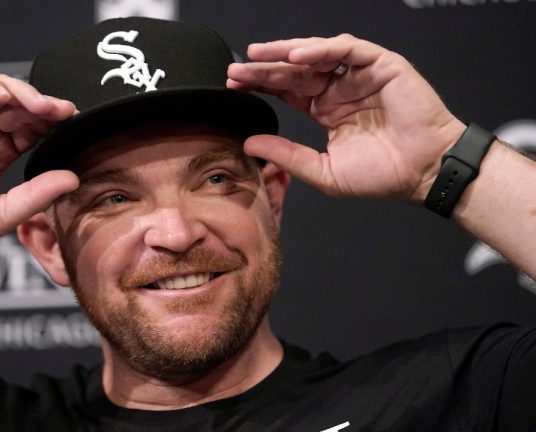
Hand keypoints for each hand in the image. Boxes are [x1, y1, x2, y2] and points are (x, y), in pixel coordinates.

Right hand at [0, 65, 78, 244]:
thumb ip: (37, 195)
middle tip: (63, 112)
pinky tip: (2, 96)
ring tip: (38, 106)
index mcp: (1, 150)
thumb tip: (73, 179)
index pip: (34, 128)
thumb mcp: (2, 213)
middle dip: (45, 106)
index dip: (53, 124)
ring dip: (22, 91)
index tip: (73, 126)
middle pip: (22, 105)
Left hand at [227, 34, 465, 202]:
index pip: (286, 91)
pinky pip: (347, 49)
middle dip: (264, 68)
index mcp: (326, 110)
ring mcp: (359, 75)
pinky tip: (297, 55)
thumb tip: (249, 144)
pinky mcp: (381, 65)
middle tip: (235, 70)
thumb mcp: (322, 170)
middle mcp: (340, 89)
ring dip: (285, 52)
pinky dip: (322, 49)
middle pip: (295, 70)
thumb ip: (287, 155)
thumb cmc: (381, 176)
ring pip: (317, 53)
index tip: (233, 87)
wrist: (423, 174)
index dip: (261, 86)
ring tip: (256, 56)